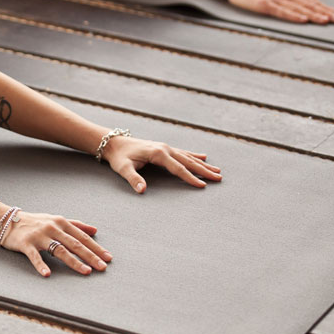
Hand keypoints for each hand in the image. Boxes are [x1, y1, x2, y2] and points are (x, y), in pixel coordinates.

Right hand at [0, 211, 111, 276]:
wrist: (6, 219)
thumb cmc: (34, 221)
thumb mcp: (55, 219)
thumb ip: (76, 224)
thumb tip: (95, 229)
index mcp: (60, 222)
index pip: (82, 236)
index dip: (95, 247)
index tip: (108, 257)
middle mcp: (52, 228)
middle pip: (74, 243)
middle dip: (90, 256)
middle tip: (102, 267)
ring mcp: (39, 236)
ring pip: (59, 249)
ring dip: (74, 261)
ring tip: (86, 271)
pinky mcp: (26, 244)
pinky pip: (34, 256)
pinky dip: (41, 265)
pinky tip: (47, 274)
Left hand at [100, 136, 221, 193]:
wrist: (114, 143)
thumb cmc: (119, 157)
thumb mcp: (123, 169)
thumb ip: (133, 179)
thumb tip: (142, 190)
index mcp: (158, 154)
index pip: (178, 168)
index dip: (190, 178)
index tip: (202, 185)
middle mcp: (165, 148)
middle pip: (188, 161)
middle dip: (204, 170)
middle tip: (219, 178)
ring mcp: (165, 147)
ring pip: (188, 156)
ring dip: (203, 164)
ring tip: (217, 170)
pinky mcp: (163, 147)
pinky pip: (182, 152)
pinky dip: (194, 155)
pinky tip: (204, 157)